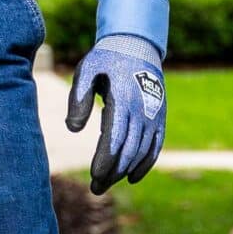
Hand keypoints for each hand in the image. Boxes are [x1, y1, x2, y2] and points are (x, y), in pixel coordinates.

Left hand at [65, 34, 165, 194]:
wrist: (136, 45)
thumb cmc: (106, 59)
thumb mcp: (87, 70)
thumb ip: (78, 98)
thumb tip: (72, 129)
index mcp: (123, 99)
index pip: (115, 138)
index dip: (106, 160)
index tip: (95, 176)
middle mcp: (142, 110)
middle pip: (128, 150)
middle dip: (112, 172)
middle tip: (96, 188)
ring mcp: (154, 115)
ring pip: (141, 151)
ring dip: (125, 171)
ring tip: (106, 184)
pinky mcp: (160, 117)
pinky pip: (155, 146)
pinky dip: (145, 164)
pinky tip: (132, 178)